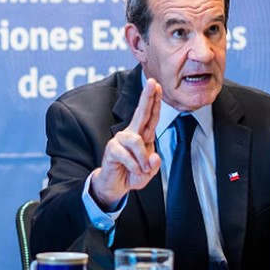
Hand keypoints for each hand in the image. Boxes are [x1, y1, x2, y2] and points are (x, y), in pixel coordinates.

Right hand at [90, 78, 161, 209]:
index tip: (157, 85)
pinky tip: (133, 171)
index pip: (150, 116)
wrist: (115, 186)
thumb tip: (153, 156)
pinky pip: (127, 155)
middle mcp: (131, 134)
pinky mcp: (112, 149)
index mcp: (143, 136)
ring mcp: (120, 140)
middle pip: (141, 113)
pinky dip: (134, 166)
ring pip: (136, 140)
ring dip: (142, 158)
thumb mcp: (149, 173)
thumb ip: (154, 165)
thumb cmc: (131, 175)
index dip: (155, 101)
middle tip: (153, 83)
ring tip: (142, 170)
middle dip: (147, 97)